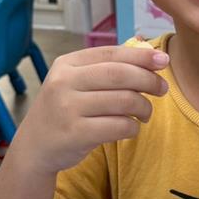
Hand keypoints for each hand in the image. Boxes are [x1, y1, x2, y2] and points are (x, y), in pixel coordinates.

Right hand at [15, 44, 168, 174]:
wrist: (35, 148)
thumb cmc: (64, 111)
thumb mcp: (75, 82)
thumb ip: (106, 67)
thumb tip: (148, 50)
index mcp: (66, 64)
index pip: (111, 54)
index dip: (141, 56)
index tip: (163, 60)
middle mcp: (64, 82)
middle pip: (120, 75)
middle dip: (148, 80)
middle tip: (162, 89)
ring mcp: (68, 108)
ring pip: (124, 101)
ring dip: (144, 107)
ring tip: (146, 113)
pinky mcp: (75, 133)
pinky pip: (119, 126)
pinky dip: (133, 127)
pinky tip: (131, 128)